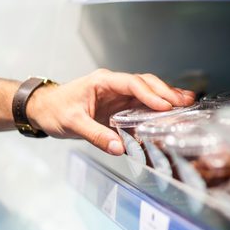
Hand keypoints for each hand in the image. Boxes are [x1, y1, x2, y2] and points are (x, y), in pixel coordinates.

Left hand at [26, 69, 194, 154]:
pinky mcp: (119, 104)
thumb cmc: (54, 111)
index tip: (164, 106)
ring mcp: (117, 93)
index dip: (150, 94)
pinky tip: (172, 109)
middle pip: (145, 83)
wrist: (42, 109)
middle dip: (166, 92)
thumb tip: (119, 148)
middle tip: (184, 102)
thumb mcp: (72, 124)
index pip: (132, 84)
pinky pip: (142, 102)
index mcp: (102, 82)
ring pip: (147, 90)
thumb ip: (96, 135)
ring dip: (166, 96)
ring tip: (187, 103)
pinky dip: (158, 105)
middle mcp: (113, 84)